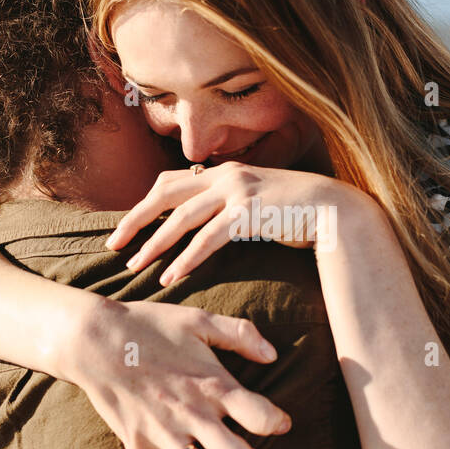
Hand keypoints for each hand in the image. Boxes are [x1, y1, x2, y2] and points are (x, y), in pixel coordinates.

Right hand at [59, 297, 291, 448]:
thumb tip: (273, 355)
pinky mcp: (139, 447)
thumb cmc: (150, 326)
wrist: (96, 340)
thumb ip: (239, 334)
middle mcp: (194, 417)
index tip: (282, 424)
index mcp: (213, 386)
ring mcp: (165, 436)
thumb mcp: (199, 320)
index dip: (277, 423)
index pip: (259, 416)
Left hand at [104, 162, 358, 284]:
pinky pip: (208, 239)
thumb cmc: (299, 212)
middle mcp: (227, 176)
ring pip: (182, 218)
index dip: (145, 204)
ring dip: (155, 244)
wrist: (336, 211)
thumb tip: (210, 223)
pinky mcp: (249, 213)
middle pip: (165, 194)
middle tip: (112, 244)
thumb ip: (232, 205)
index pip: (171, 182)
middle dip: (135, 220)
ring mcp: (238, 192)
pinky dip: (186, 259)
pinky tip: (171, 277)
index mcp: (225, 171)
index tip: (127, 226)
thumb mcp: (259, 201)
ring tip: (135, 266)